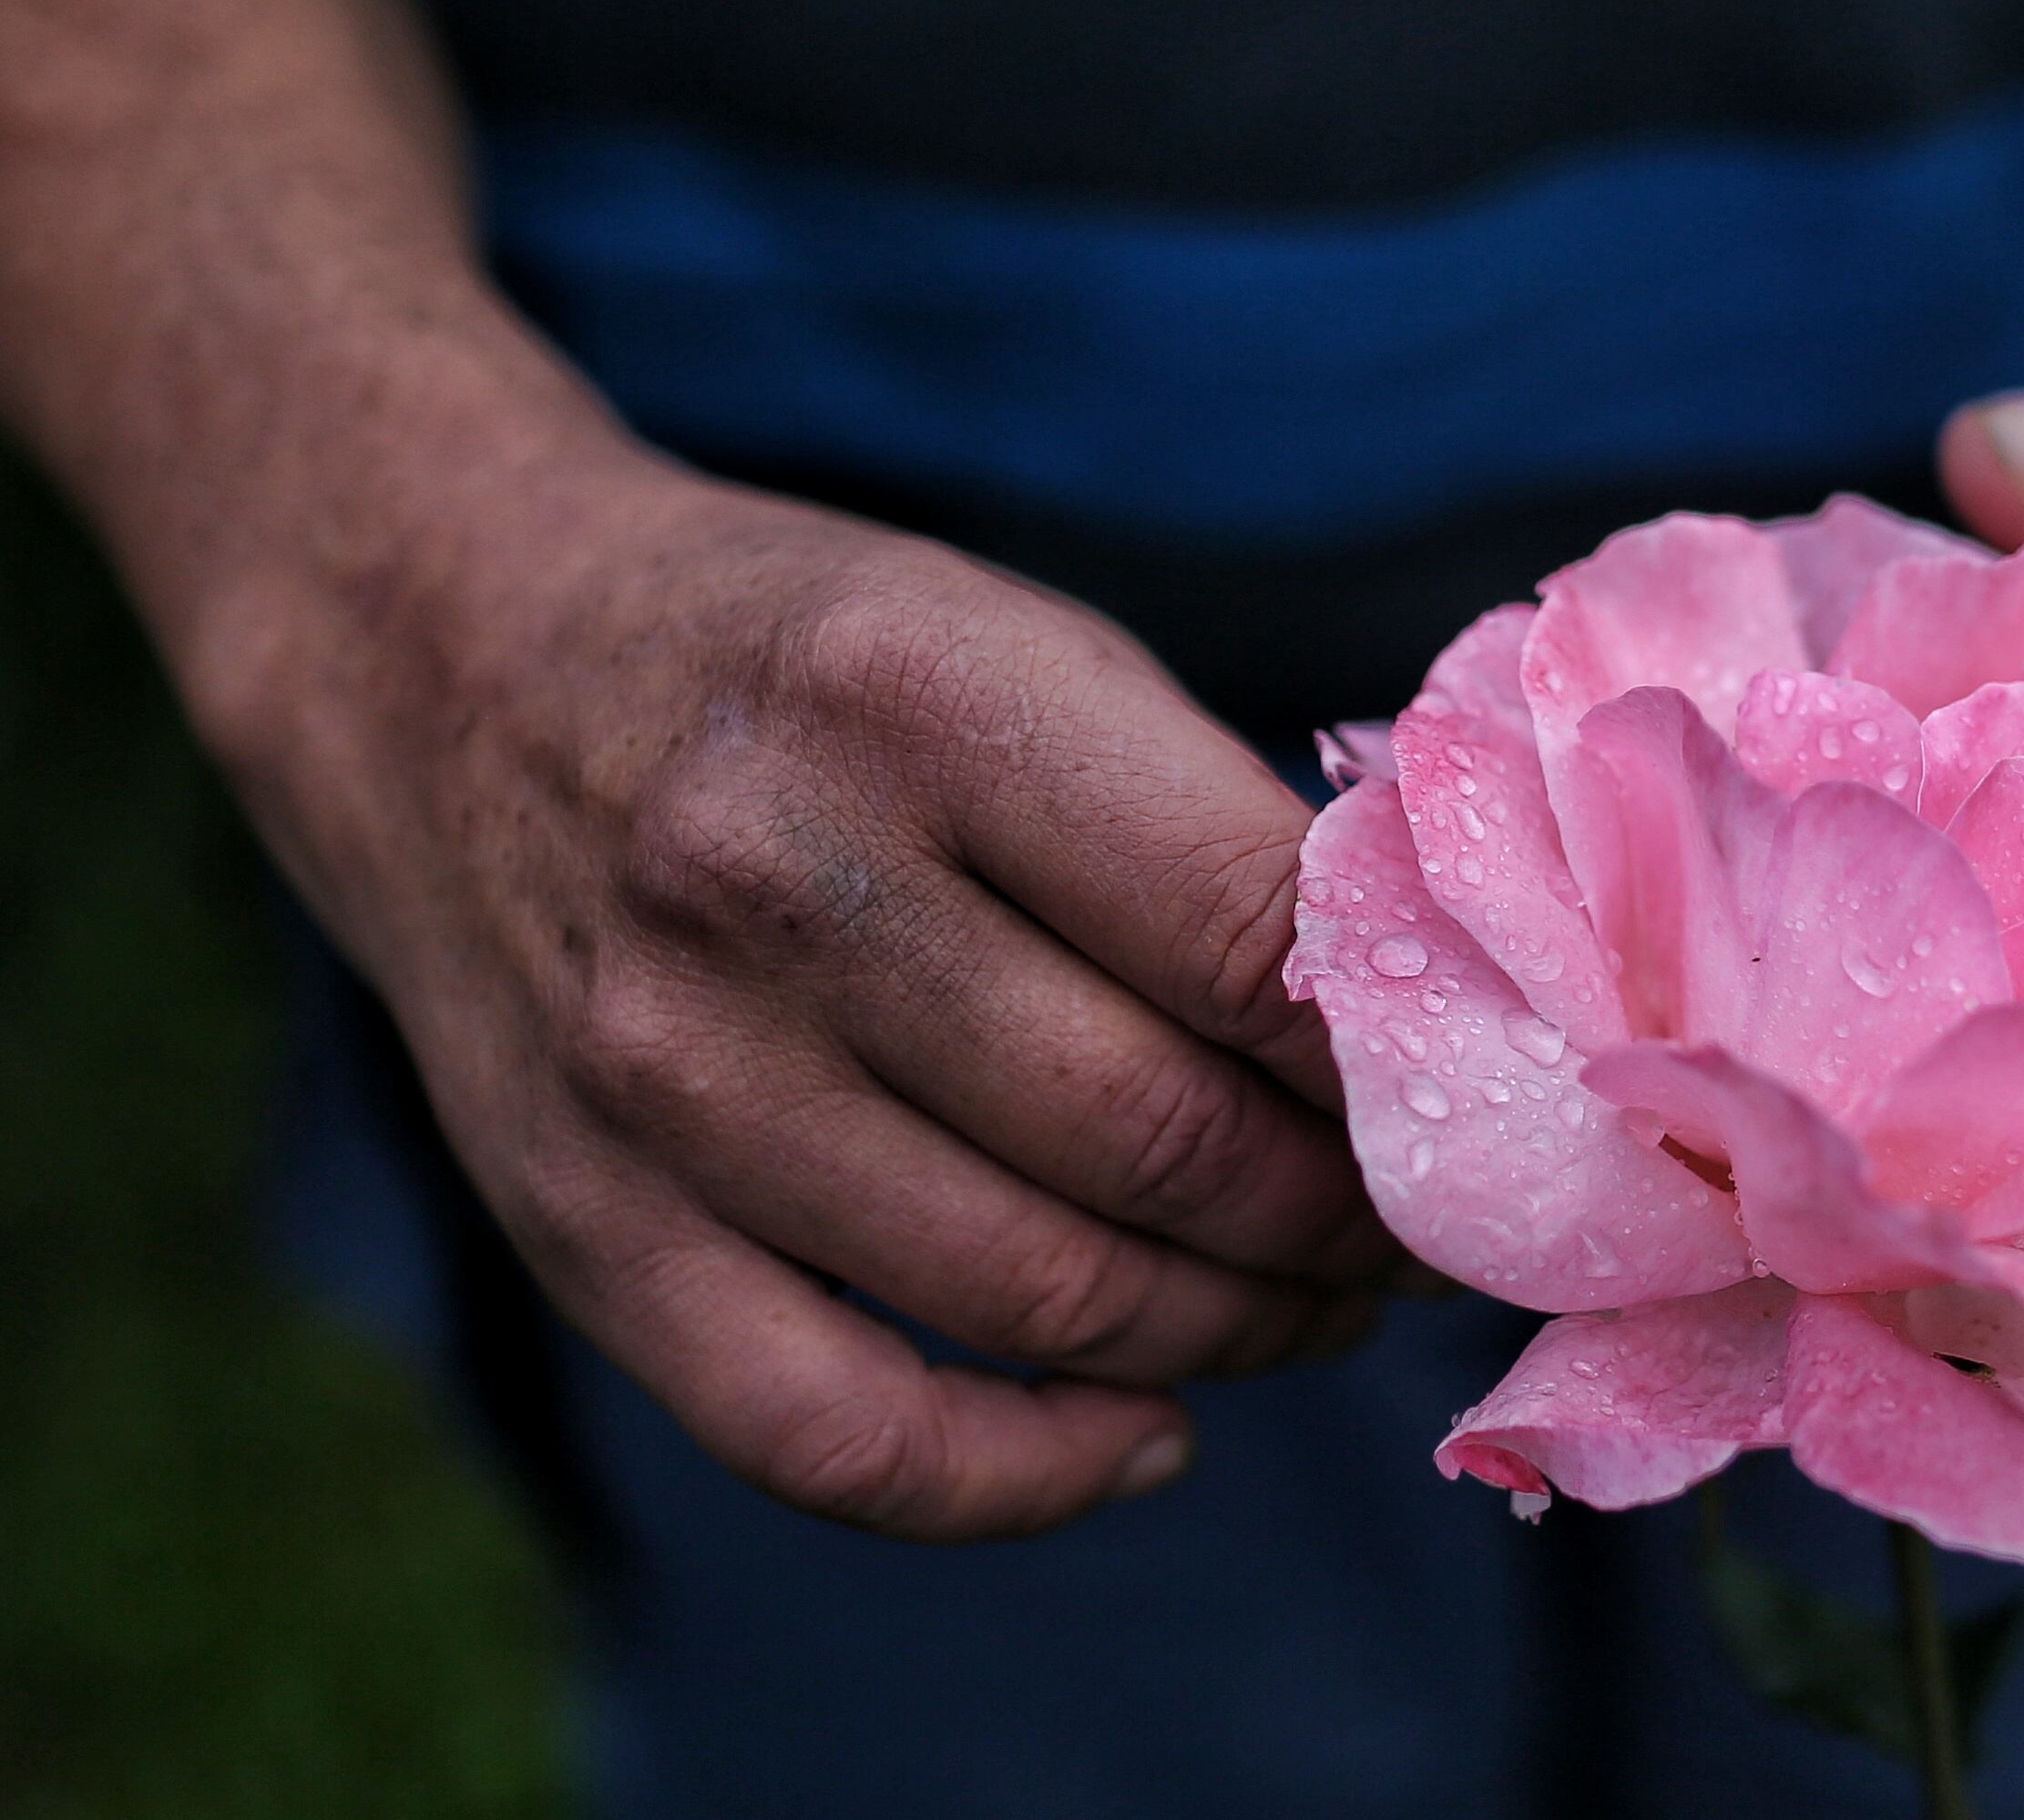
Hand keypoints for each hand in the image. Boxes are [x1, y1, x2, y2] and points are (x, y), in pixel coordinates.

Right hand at [234, 439, 1397, 1539]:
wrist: (450, 656)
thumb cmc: (805, 659)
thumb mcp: (1020, 644)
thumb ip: (1208, 831)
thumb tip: (1427, 1038)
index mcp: (924, 699)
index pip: (1250, 940)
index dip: (1405, 1055)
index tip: (1476, 1094)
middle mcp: (775, 885)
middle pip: (1164, 1139)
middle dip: (1347, 1218)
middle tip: (1415, 1223)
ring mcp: (664, 1073)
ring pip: (1042, 1297)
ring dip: (1236, 1332)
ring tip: (1315, 1302)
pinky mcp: (581, 1223)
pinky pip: (832, 1436)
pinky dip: (1029, 1475)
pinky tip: (1146, 1431)